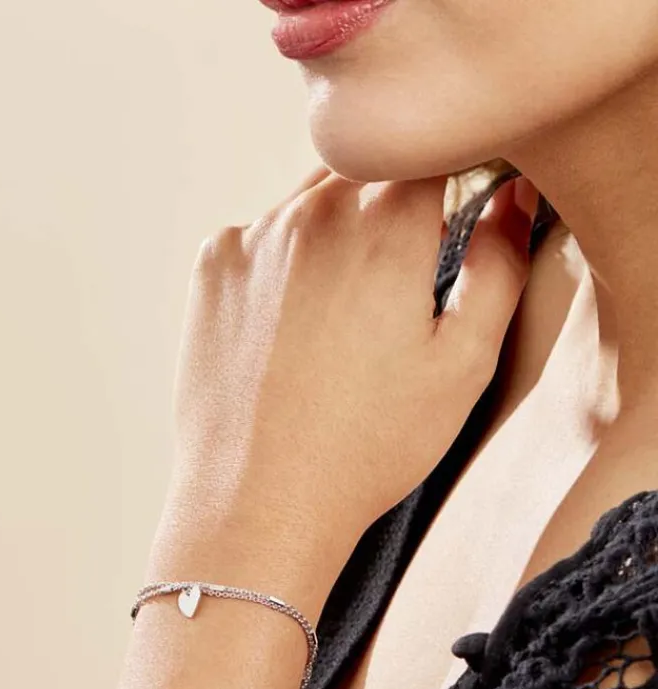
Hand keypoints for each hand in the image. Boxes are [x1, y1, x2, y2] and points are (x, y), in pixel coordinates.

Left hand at [156, 167, 538, 579]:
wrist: (259, 502)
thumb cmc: (364, 448)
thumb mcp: (463, 365)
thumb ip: (499, 265)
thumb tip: (508, 202)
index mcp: (386, 223)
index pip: (435, 154)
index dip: (452, 185)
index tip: (450, 231)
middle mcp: (313, 212)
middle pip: (369, 174)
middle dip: (391, 215)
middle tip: (394, 296)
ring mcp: (252, 237)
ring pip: (311, 204)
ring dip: (335, 239)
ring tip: (340, 324)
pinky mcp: (211, 269)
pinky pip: (259, 239)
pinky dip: (279, 265)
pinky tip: (287, 332)